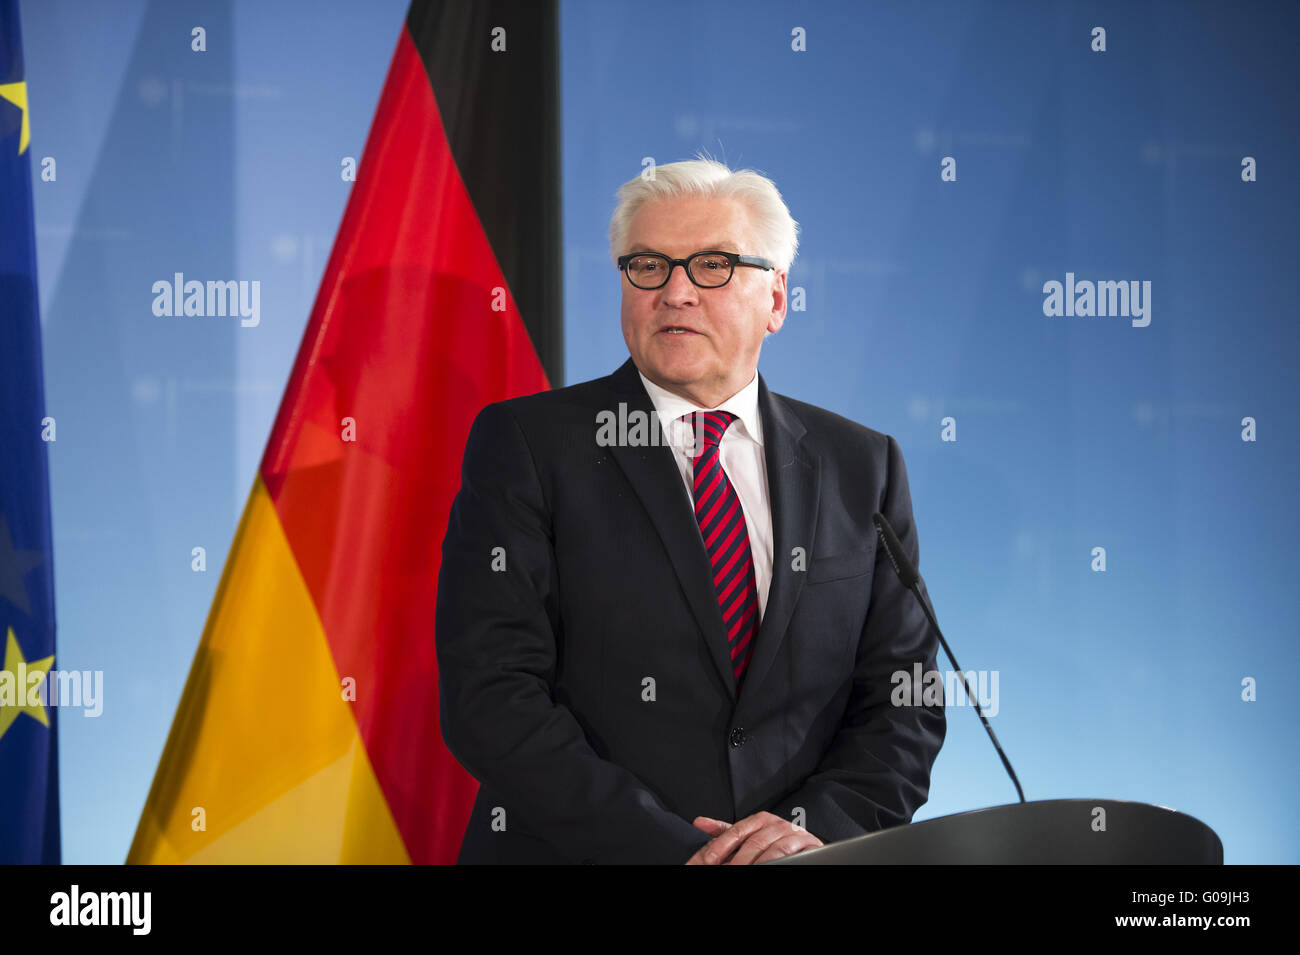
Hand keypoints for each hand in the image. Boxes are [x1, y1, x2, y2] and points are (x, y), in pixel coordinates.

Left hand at [684, 812, 823, 864]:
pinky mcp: (806, 844)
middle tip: (725, 871)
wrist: (805, 848)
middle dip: (737, 859)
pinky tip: (765, 867)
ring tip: (743, 872)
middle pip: (752, 841)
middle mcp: (776, 823)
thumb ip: (726, 831)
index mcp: (760, 819)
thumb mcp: (749, 835)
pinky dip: (775, 861)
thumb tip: (699, 822)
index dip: (721, 846)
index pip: (736, 831)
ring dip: (755, 863)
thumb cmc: (774, 843)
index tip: (708, 860)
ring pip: (770, 849)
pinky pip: (788, 853)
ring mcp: (792, 833)